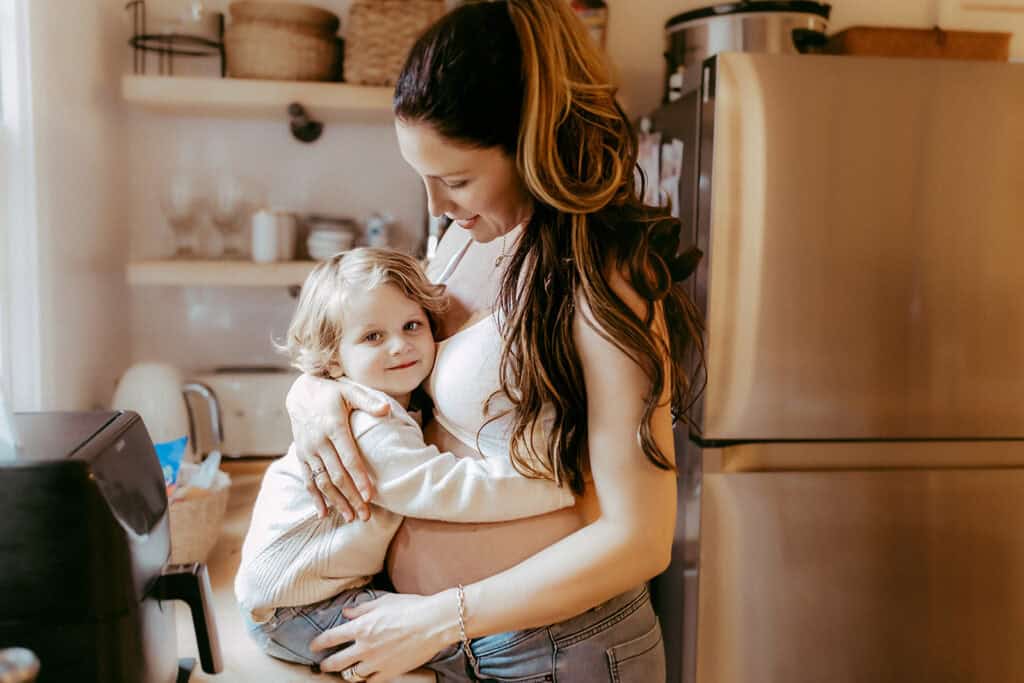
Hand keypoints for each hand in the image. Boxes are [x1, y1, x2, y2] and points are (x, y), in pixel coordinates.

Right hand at [286, 374, 389, 520]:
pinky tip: (323, 514)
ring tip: (351, 518)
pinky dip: (315, 498)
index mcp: (334, 427)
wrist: (301, 392)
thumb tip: (387, 409)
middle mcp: (319, 442)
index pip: (349, 458)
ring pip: (323, 482)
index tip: (369, 496)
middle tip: (365, 516)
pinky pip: (308, 480)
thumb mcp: (350, 390)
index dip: (359, 478)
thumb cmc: (332, 392)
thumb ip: (368, 401)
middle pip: (337, 476)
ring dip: (336, 502)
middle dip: (351, 497)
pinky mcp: (302, 456)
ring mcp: (308, 451)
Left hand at [311, 591, 459, 681]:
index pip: (331, 637)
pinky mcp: (389, 672)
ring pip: (351, 675)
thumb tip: (347, 612)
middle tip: (323, 665)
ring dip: (345, 674)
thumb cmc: (411, 608)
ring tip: (344, 673)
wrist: (433, 623)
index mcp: (361, 627)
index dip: (319, 643)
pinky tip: (364, 678)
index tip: (314, 646)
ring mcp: (376, 662)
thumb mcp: (383, 602)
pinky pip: (370, 682)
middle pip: (336, 662)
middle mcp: (364, 647)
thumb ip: (362, 609)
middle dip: (326, 664)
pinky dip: (365, 680)